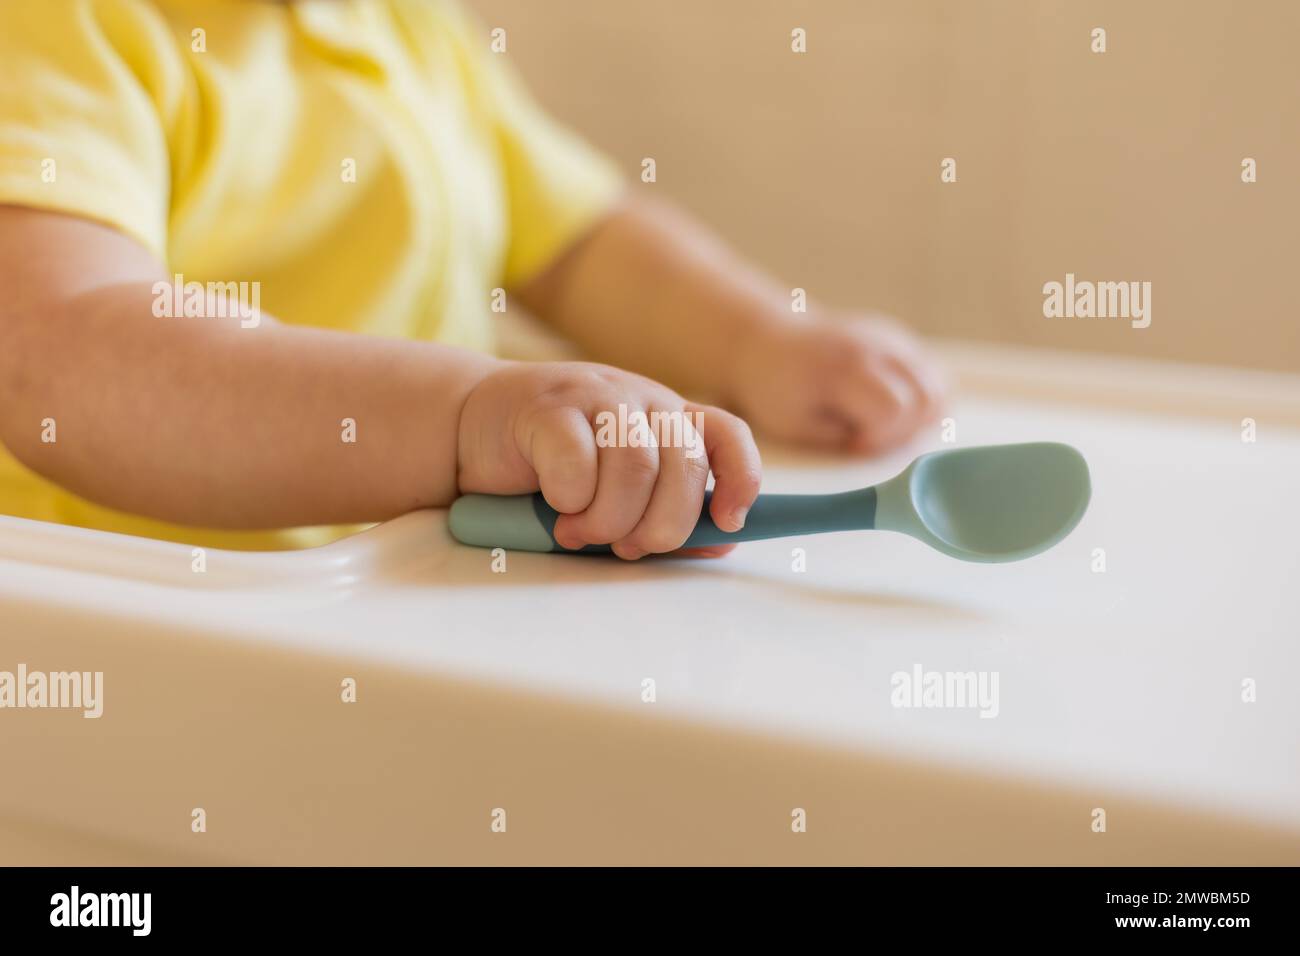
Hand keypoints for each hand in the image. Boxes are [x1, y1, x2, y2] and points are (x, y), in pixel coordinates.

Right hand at [457, 361, 761, 559]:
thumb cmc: (549, 471)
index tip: (728, 521)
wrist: (470, 432)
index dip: (739, 478)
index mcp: (668, 419)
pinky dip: (570, 498)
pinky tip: (554, 503)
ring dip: (609, 518)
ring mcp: (598, 395)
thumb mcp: (615, 495)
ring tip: (578, 533)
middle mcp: (642, 400)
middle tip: (625, 547)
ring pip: (637, 466)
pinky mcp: (550, 406)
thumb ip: (664, 513)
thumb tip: (720, 542)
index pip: (726, 435)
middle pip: (685, 464)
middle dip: (661, 524)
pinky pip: (580, 462)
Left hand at [728, 313, 945, 453]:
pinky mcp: (898, 337)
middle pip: (927, 397)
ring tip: (883, 424)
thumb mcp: (796, 425)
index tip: (854, 444)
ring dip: (921, 416)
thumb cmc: (777, 391)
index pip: (895, 408)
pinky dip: (923, 397)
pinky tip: (894, 408)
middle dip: (905, 430)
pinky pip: (932, 373)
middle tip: (871, 436)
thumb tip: (882, 447)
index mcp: (845, 370)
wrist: (767, 341)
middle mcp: (876, 347)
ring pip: (938, 385)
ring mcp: (891, 338)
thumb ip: (841, 440)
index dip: (881, 437)